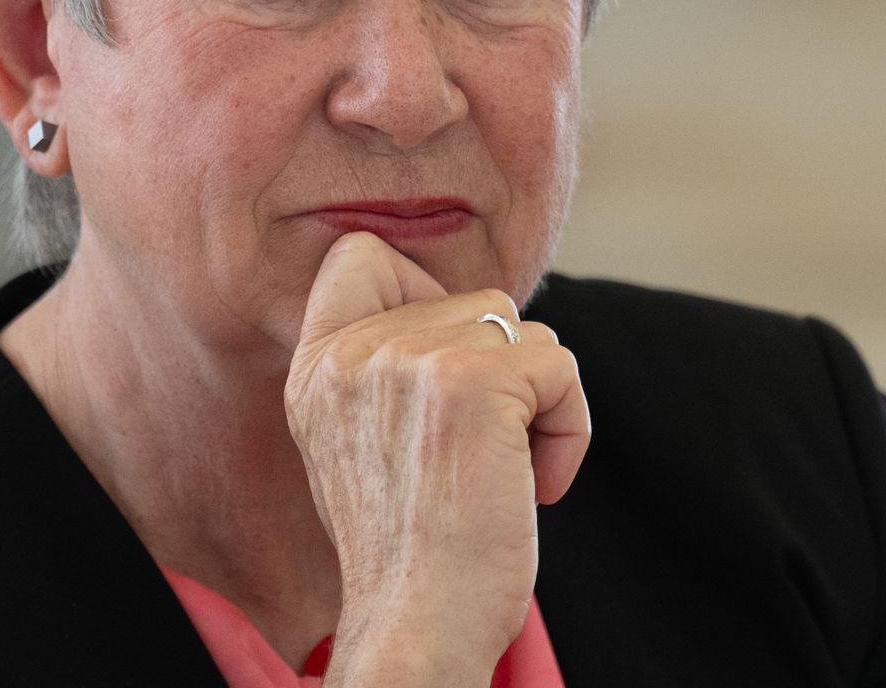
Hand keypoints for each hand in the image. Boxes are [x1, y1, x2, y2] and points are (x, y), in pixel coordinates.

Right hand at [285, 232, 588, 686]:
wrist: (416, 630)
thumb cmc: (413, 554)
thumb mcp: (361, 444)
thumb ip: (388, 371)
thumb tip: (472, 319)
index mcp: (316, 368)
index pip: (358, 255)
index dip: (418, 292)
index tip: (440, 379)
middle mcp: (351, 353)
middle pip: (474, 302)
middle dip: (502, 376)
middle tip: (477, 458)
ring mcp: (408, 358)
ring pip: (524, 330)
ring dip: (538, 405)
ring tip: (502, 475)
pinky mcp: (472, 378)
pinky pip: (561, 365)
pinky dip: (570, 429)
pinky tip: (533, 488)